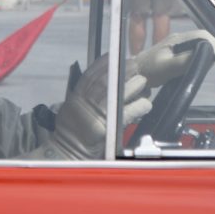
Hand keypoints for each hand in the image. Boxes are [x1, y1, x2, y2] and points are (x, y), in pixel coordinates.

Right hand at [33, 55, 150, 159]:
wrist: (69, 156)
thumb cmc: (72, 136)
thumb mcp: (70, 112)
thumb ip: (83, 98)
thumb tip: (102, 81)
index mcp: (75, 100)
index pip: (89, 77)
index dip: (102, 65)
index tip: (114, 57)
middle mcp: (83, 107)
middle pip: (105, 83)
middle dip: (122, 72)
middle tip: (135, 65)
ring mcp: (94, 118)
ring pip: (117, 95)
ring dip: (133, 86)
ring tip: (142, 82)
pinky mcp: (106, 130)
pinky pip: (127, 114)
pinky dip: (138, 107)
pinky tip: (146, 103)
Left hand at [132, 29, 214, 87]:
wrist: (134, 74)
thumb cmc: (148, 71)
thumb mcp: (167, 68)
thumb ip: (185, 61)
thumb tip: (205, 57)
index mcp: (178, 39)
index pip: (203, 35)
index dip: (213, 46)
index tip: (213, 60)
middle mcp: (179, 38)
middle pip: (203, 40)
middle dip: (209, 52)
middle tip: (207, 66)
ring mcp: (177, 44)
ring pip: (198, 46)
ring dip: (203, 56)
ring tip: (200, 68)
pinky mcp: (175, 52)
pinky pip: (191, 52)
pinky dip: (196, 59)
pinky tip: (192, 68)